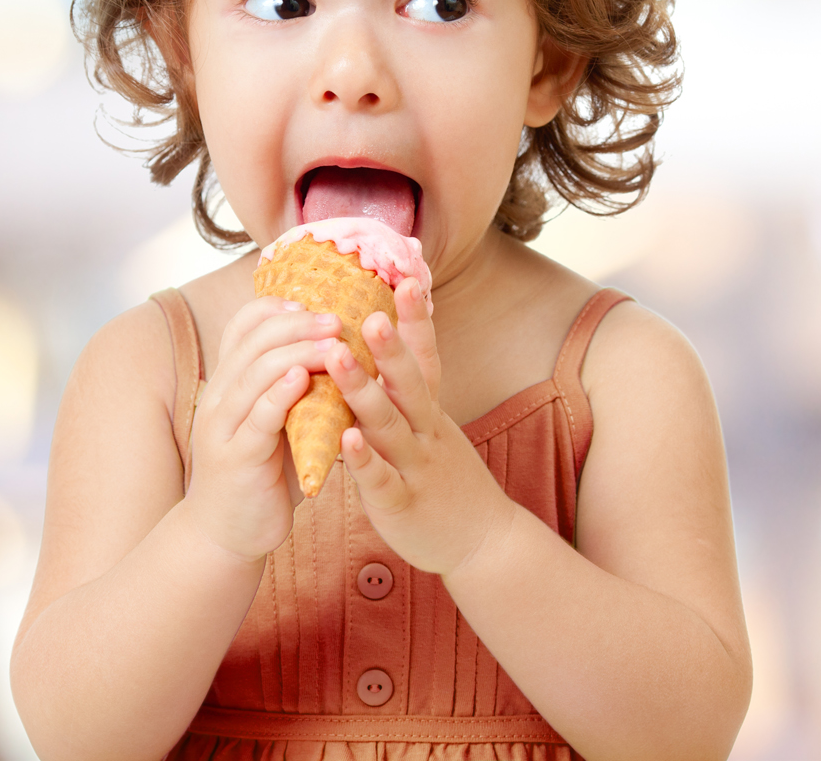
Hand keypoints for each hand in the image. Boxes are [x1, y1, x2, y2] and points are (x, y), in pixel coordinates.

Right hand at [179, 297, 340, 561]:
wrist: (229, 533)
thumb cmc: (263, 472)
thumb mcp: (277, 420)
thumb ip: (297, 387)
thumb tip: (343, 350)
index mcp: (231, 381)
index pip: (245, 325)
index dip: (280, 307)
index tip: (320, 301)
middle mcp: (220, 395)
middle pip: (254, 340)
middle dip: (299, 323)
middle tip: (339, 317)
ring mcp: (224, 426)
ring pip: (256, 372)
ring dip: (298, 351)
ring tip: (335, 340)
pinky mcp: (236, 457)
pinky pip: (258, 416)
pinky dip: (280, 393)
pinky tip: (305, 379)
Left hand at [327, 278, 519, 575]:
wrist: (483, 543)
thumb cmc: (448, 480)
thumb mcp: (434, 428)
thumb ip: (409, 392)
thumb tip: (385, 346)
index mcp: (432, 413)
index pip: (427, 357)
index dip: (417, 321)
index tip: (407, 278)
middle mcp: (427, 432)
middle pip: (409, 382)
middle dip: (389, 346)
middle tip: (367, 310)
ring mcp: (416, 467)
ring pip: (389, 425)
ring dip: (363, 391)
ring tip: (337, 358)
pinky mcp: (402, 504)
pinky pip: (382, 479)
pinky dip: (364, 460)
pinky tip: (344, 441)